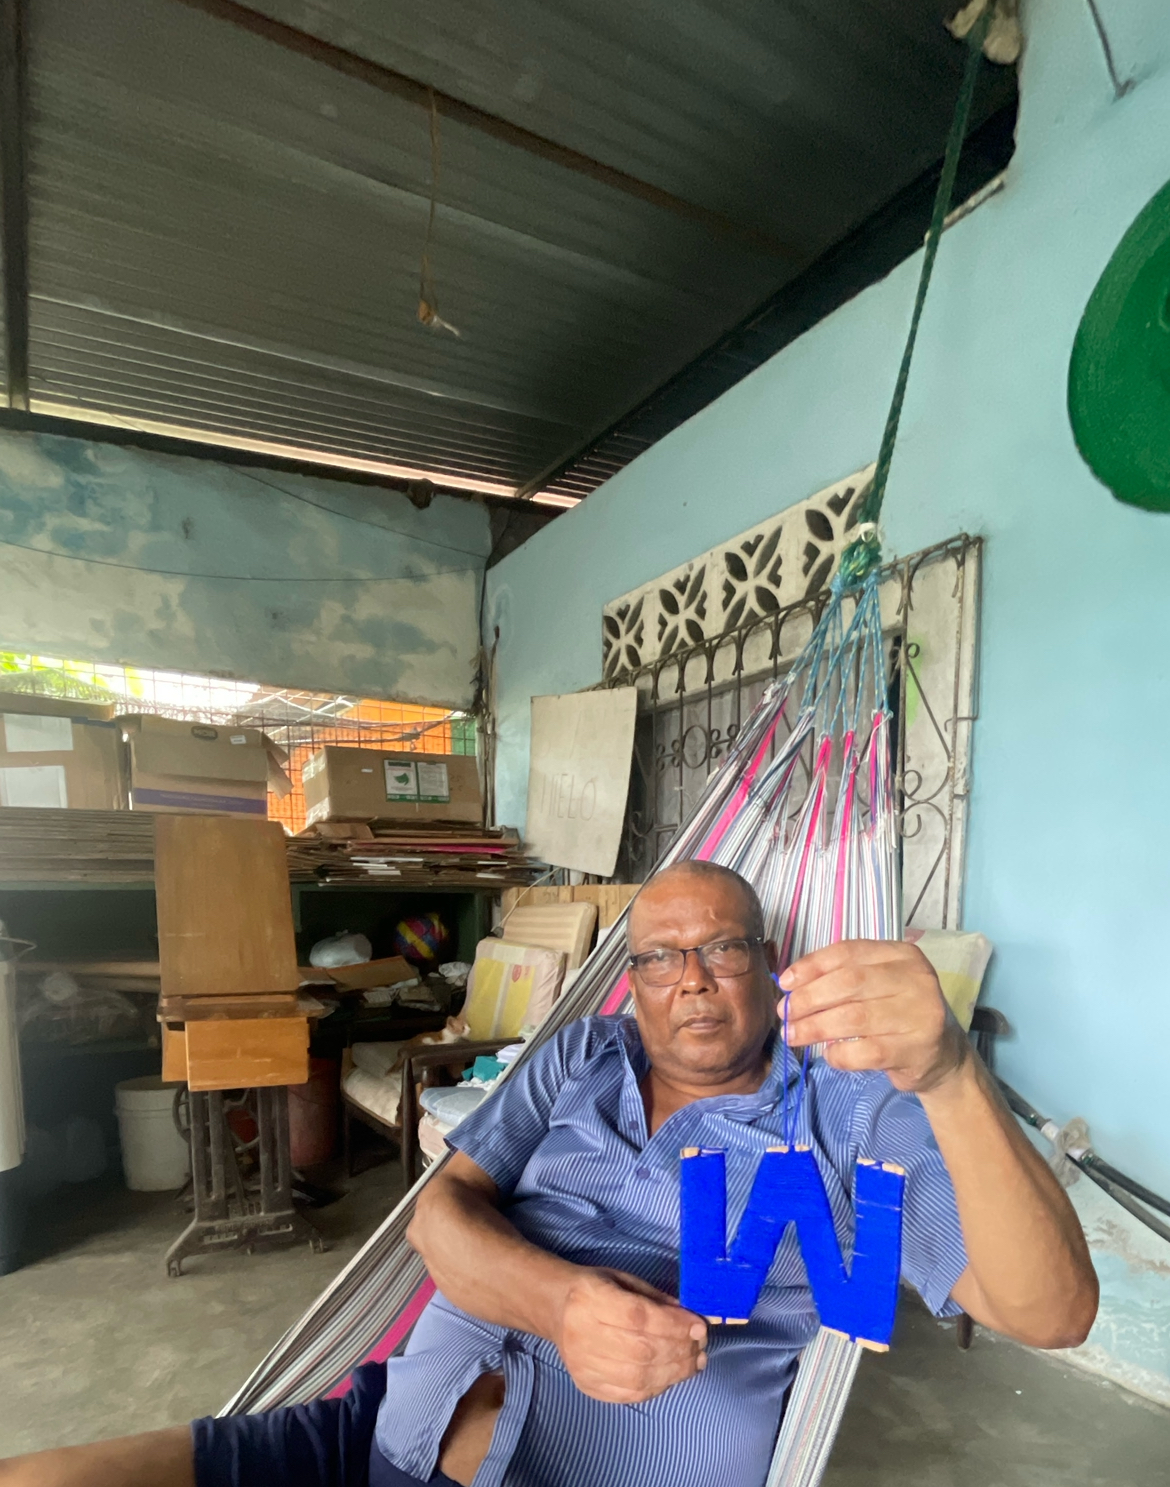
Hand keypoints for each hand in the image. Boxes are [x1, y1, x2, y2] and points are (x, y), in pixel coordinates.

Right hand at [554, 1267, 707, 1403]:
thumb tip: (693, 1320)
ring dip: (674, 1372)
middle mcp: (582, 1334)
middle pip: (641, 1350)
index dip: (673, 1325)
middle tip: (700, 1347)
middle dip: (679, 1350)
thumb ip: (658, 1300)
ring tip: (693, 1363)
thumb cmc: (596, 1290)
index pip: (638, 1317)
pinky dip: (657, 1387)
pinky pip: (629, 1394)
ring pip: (637, 1377)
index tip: (699, 1327)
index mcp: (590, 1298)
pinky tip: (671, 1375)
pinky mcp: (587, 1385)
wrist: (557, 1310)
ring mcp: (582, 1365)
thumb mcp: (625, 1280)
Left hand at [778, 939, 966, 1093]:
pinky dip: (839, 1054)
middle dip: (808, 998)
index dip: (811, 966)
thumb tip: (791, 985)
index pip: (848, 952)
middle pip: (848, 983)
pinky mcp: (916, 1049)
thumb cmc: (900, 1015)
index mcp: (902, 955)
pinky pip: (865, 1051)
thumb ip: (844, 977)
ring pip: (852, 1018)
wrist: (945, 1056)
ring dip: (814, 1027)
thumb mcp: (880, 985)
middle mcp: (915, 980)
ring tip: (794, 1035)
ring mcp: (919, 1015)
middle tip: (785, 1013)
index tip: (785, 982)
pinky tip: (829, 1055)